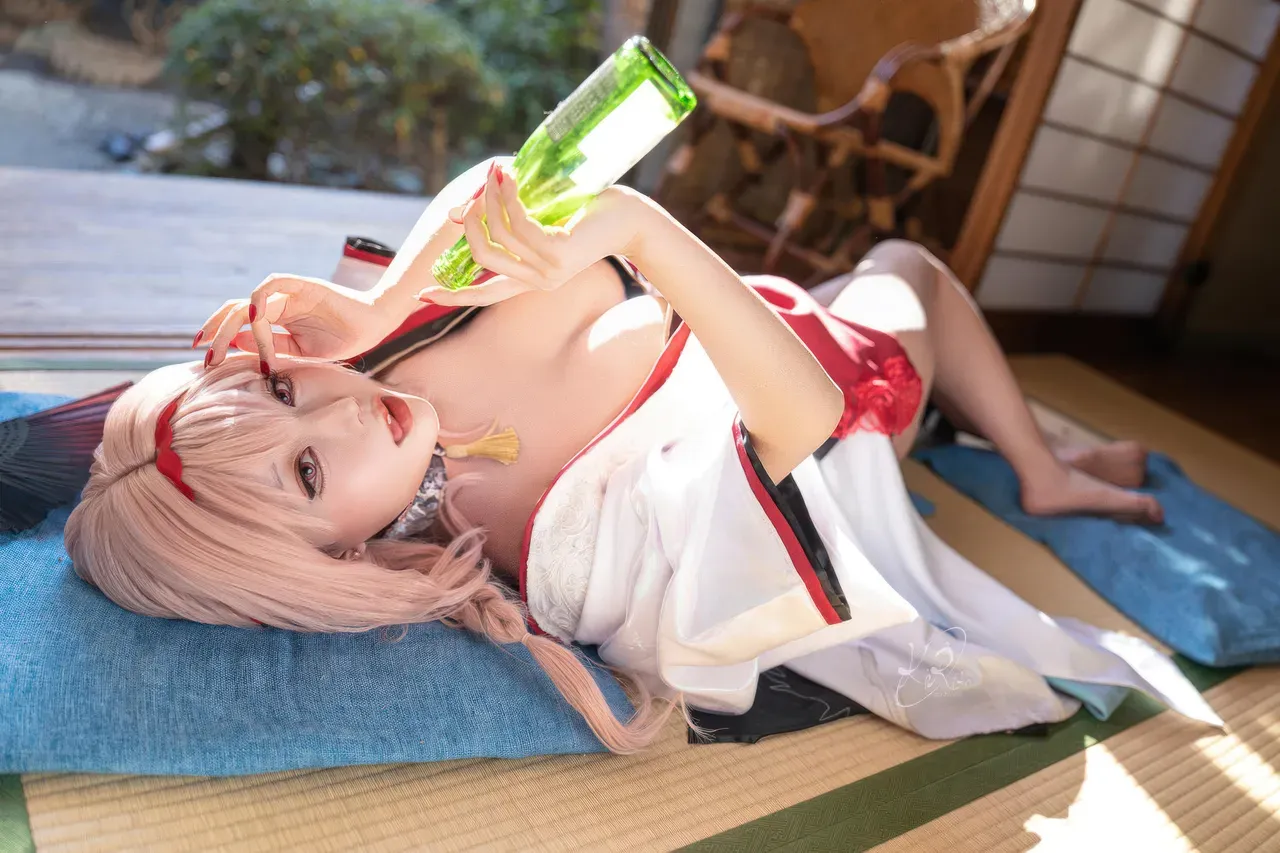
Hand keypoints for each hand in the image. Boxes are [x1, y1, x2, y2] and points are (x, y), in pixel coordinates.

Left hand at [197, 275, 402, 368]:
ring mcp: (289, 292)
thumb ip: (273, 348)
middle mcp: (278, 302)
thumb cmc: (343, 339)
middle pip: (235, 311)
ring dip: (232, 324)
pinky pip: (273, 284)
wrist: (374, 325)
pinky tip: (253, 320)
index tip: (207, 361)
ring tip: (223, 345)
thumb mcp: (301, 351)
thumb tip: (240, 346)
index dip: (218, 337)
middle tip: (206, 357)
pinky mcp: (303, 285)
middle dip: (216, 334)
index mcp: (277, 317)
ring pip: (248, 303)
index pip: (238, 322)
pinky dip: (259, 299)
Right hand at [416, 164, 638, 307]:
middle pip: (482, 256)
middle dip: (472, 219)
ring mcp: (549, 271)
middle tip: (478, 188)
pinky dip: (509, 197)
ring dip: (491, 199)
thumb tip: (454, 215)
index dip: (453, 295)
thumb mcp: (539, 219)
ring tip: (497, 172)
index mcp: (532, 280)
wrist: (630, 218)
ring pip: (498, 236)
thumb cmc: (585, 213)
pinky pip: (518, 224)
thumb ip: (504, 220)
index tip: (422, 296)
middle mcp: (538, 282)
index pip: (485, 296)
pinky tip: (510, 177)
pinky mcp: (558, 255)